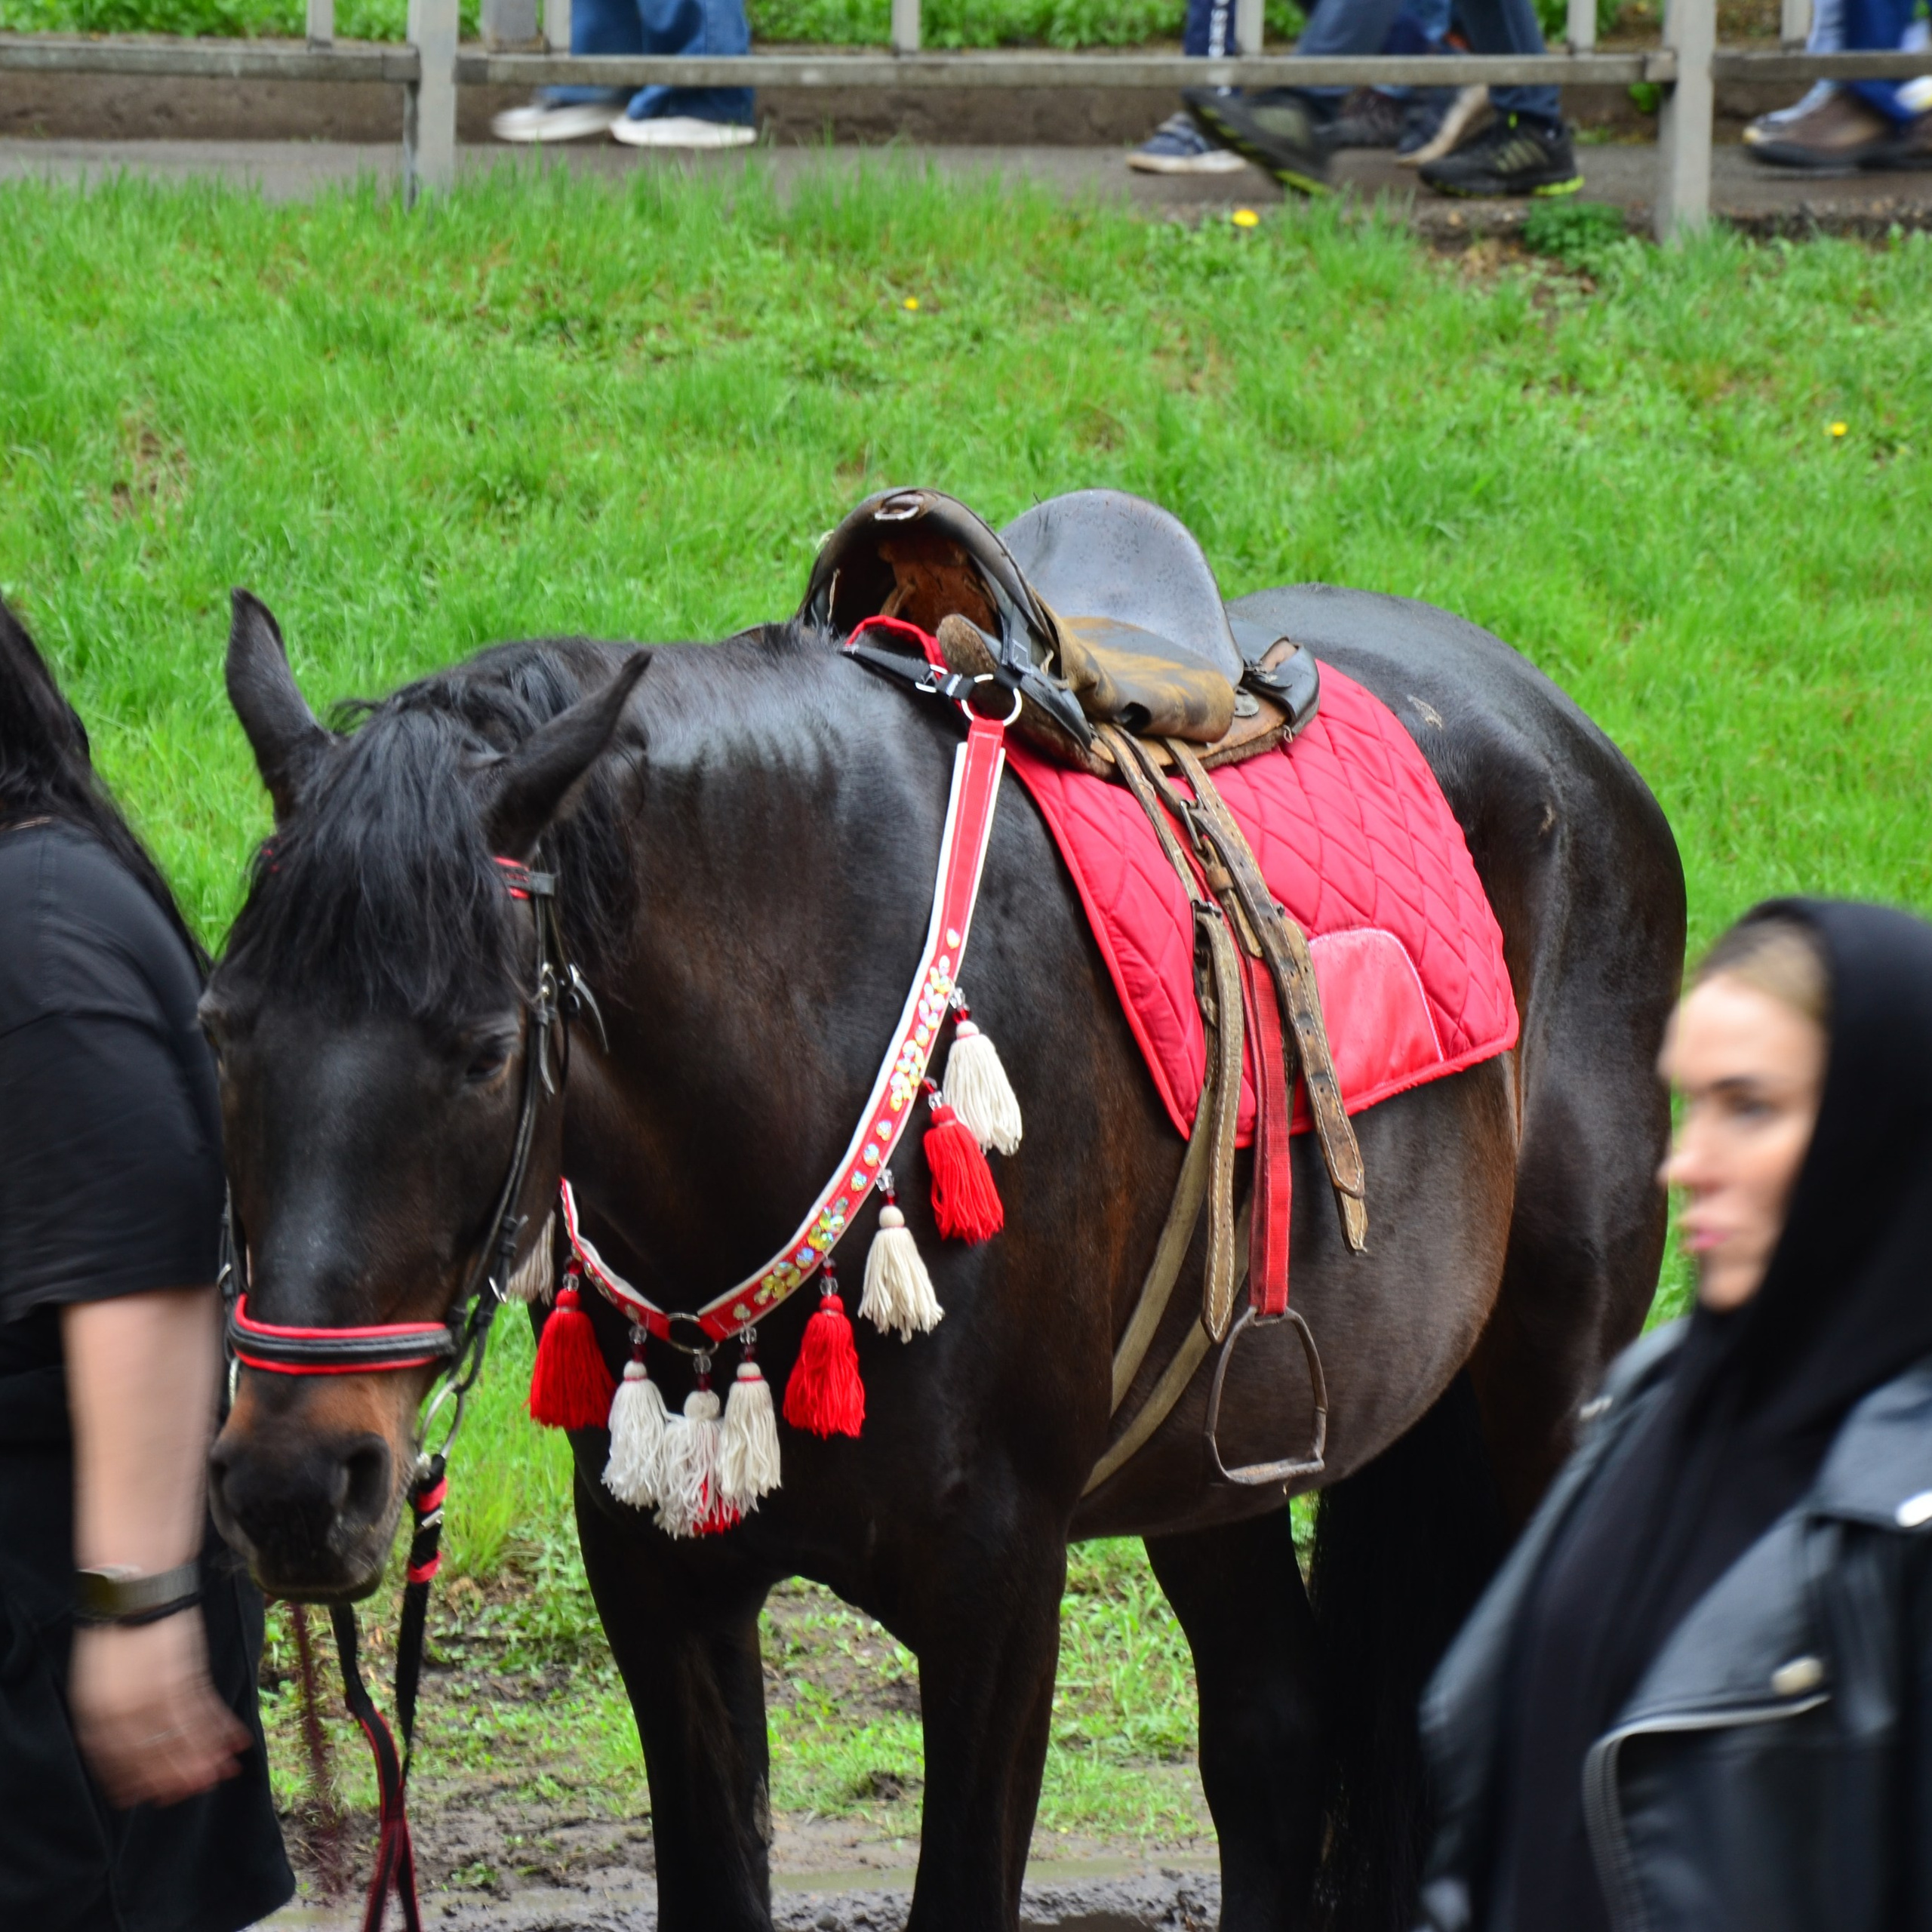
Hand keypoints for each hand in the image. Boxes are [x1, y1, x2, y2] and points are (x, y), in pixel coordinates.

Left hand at [68, 1611, 250, 1807]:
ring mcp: (154, 1691)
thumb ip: (111, 1705)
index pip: (114, 1757)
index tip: (146, 1797)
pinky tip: (235, 1740)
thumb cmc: (119, 1626)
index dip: (133, 1779)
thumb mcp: (101, 1674)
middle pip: (152, 1753)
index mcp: (97, 1707)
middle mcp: (123, 1707)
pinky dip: (221, 1728)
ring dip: (205, 1758)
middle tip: (192, 1792)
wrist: (134, 1586)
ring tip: (223, 1774)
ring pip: (182, 1736)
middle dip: (175, 1775)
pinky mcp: (183, 1673)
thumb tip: (126, 1734)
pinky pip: (204, 1710)